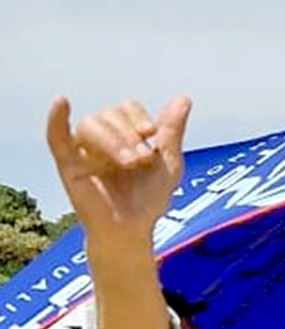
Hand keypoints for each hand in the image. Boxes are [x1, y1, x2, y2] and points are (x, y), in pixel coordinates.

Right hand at [46, 96, 190, 242]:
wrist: (133, 229)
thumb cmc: (148, 199)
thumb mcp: (168, 163)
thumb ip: (172, 131)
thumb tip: (183, 98)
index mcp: (126, 134)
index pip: (127, 108)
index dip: (138, 117)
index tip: (150, 134)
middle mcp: (103, 139)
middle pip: (108, 114)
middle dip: (128, 134)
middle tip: (141, 159)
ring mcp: (84, 150)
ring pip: (90, 125)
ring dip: (111, 140)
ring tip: (129, 163)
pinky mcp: (68, 164)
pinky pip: (56, 137)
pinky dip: (56, 119)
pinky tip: (62, 103)